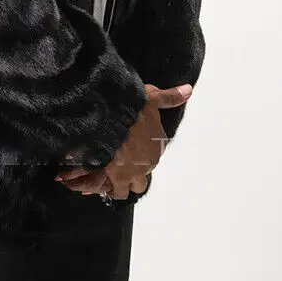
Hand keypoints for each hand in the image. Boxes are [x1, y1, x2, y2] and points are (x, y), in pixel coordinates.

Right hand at [54, 83, 191, 197]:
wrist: (111, 114)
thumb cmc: (133, 107)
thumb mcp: (152, 97)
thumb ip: (169, 98)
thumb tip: (188, 90)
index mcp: (155, 149)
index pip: (150, 161)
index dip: (137, 158)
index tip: (126, 151)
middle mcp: (146, 165)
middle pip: (139, 182)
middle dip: (128, 176)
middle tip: (114, 165)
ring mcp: (130, 174)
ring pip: (124, 190)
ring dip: (114, 184)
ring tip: (101, 174)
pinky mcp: (114, 177)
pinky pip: (110, 190)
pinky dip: (101, 186)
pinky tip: (93, 176)